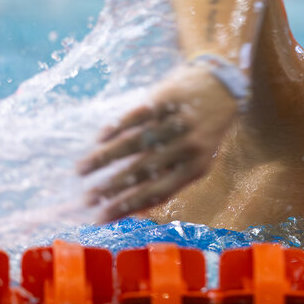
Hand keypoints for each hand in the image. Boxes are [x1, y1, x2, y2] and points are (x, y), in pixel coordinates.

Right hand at [78, 62, 239, 221]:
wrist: (223, 85)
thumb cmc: (204, 131)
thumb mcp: (198, 159)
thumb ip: (171, 180)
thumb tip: (135, 209)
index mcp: (196, 167)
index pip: (156, 193)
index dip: (127, 207)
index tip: (100, 218)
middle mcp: (187, 146)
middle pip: (142, 171)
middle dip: (110, 188)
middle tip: (85, 199)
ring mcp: (176, 122)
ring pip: (133, 144)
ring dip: (104, 159)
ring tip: (81, 171)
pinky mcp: (166, 99)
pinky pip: (135, 117)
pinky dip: (115, 129)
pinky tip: (98, 140)